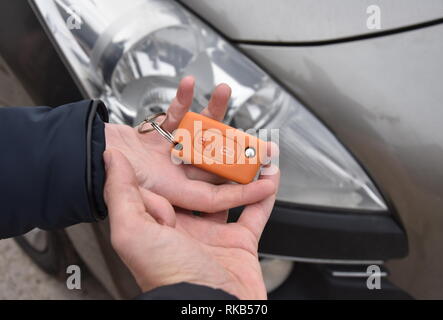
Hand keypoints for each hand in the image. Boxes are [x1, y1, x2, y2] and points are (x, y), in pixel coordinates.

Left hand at [103, 149, 279, 299]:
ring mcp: (215, 234)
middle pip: (204, 182)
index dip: (177, 154)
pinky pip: (256, 213)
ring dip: (243, 172)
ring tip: (250, 150)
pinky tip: (270, 178)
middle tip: (222, 135)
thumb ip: (121, 194)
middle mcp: (187, 226)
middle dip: (214, 158)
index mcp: (161, 221)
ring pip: (232, 194)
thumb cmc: (167, 276)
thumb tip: (112, 159)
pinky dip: (266, 195)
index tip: (186, 130)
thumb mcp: (133, 233)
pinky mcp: (240, 243)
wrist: (210, 309)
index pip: (169, 178)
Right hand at [105, 76, 274, 215]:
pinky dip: (180, 101)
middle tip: (267, 145)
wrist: (73, 160)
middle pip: (215, 165)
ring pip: (199, 136)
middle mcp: (174, 177)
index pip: (217, 197)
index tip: (269, 182)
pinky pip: (173, 117)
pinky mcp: (154, 137)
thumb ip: (157, 205)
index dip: (245, 191)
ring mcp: (165, 156)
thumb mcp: (129, 205)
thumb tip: (186, 198)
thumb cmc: (99, 182)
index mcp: (173, 197)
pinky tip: (189, 85)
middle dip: (242, 154)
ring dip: (213, 115)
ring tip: (225, 93)